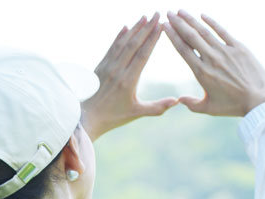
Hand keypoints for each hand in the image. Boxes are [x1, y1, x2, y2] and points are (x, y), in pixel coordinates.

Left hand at [81, 13, 178, 140]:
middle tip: (157, 14)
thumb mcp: (136, 113)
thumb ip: (157, 107)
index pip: (143, 55)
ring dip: (134, 29)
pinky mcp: (99, 67)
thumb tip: (177, 102)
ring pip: (122, 43)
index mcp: (128, 81)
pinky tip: (125, 27)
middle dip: (146, 28)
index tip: (161, 25)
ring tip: (144, 17)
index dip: (153, 38)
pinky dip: (119, 37)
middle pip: (133, 44)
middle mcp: (117, 71)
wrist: (87, 119)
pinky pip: (111, 48)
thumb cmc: (113, 117)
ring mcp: (107, 67)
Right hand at [163, 10, 264, 115]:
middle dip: (178, 23)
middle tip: (168, 14)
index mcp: (202, 73)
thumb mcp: (209, 108)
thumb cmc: (233, 106)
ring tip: (181, 11)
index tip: (165, 27)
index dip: (172, 36)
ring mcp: (225, 51)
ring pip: (204, 31)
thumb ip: (192, 104)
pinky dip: (212, 22)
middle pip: (191, 36)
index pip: (183, 50)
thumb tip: (179, 100)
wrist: (258, 100)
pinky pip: (222, 31)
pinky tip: (203, 15)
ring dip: (191, 20)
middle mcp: (211, 58)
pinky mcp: (238, 47)